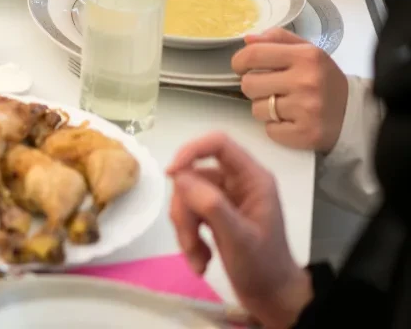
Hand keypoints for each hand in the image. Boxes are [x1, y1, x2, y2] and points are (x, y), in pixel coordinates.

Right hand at [168, 132, 312, 327]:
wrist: (271, 297)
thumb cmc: (263, 267)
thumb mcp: (238, 238)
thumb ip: (212, 205)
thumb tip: (180, 177)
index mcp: (253, 179)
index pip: (218, 144)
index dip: (191, 151)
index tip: (171, 174)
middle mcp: (237, 183)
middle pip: (194, 176)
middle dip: (186, 211)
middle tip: (191, 241)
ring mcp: (225, 200)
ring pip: (186, 198)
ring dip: (185, 230)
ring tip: (198, 259)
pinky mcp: (214, 216)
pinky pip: (188, 215)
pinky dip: (188, 238)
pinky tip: (200, 260)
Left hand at [231, 28, 348, 151]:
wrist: (353, 112)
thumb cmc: (323, 78)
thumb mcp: (307, 51)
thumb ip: (278, 39)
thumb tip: (248, 39)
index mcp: (306, 56)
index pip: (253, 55)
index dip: (239, 62)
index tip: (242, 67)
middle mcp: (306, 81)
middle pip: (249, 84)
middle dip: (255, 86)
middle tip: (271, 88)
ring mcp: (306, 109)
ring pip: (256, 109)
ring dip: (265, 108)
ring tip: (285, 105)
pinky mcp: (306, 133)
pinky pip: (270, 130)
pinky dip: (276, 127)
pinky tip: (292, 120)